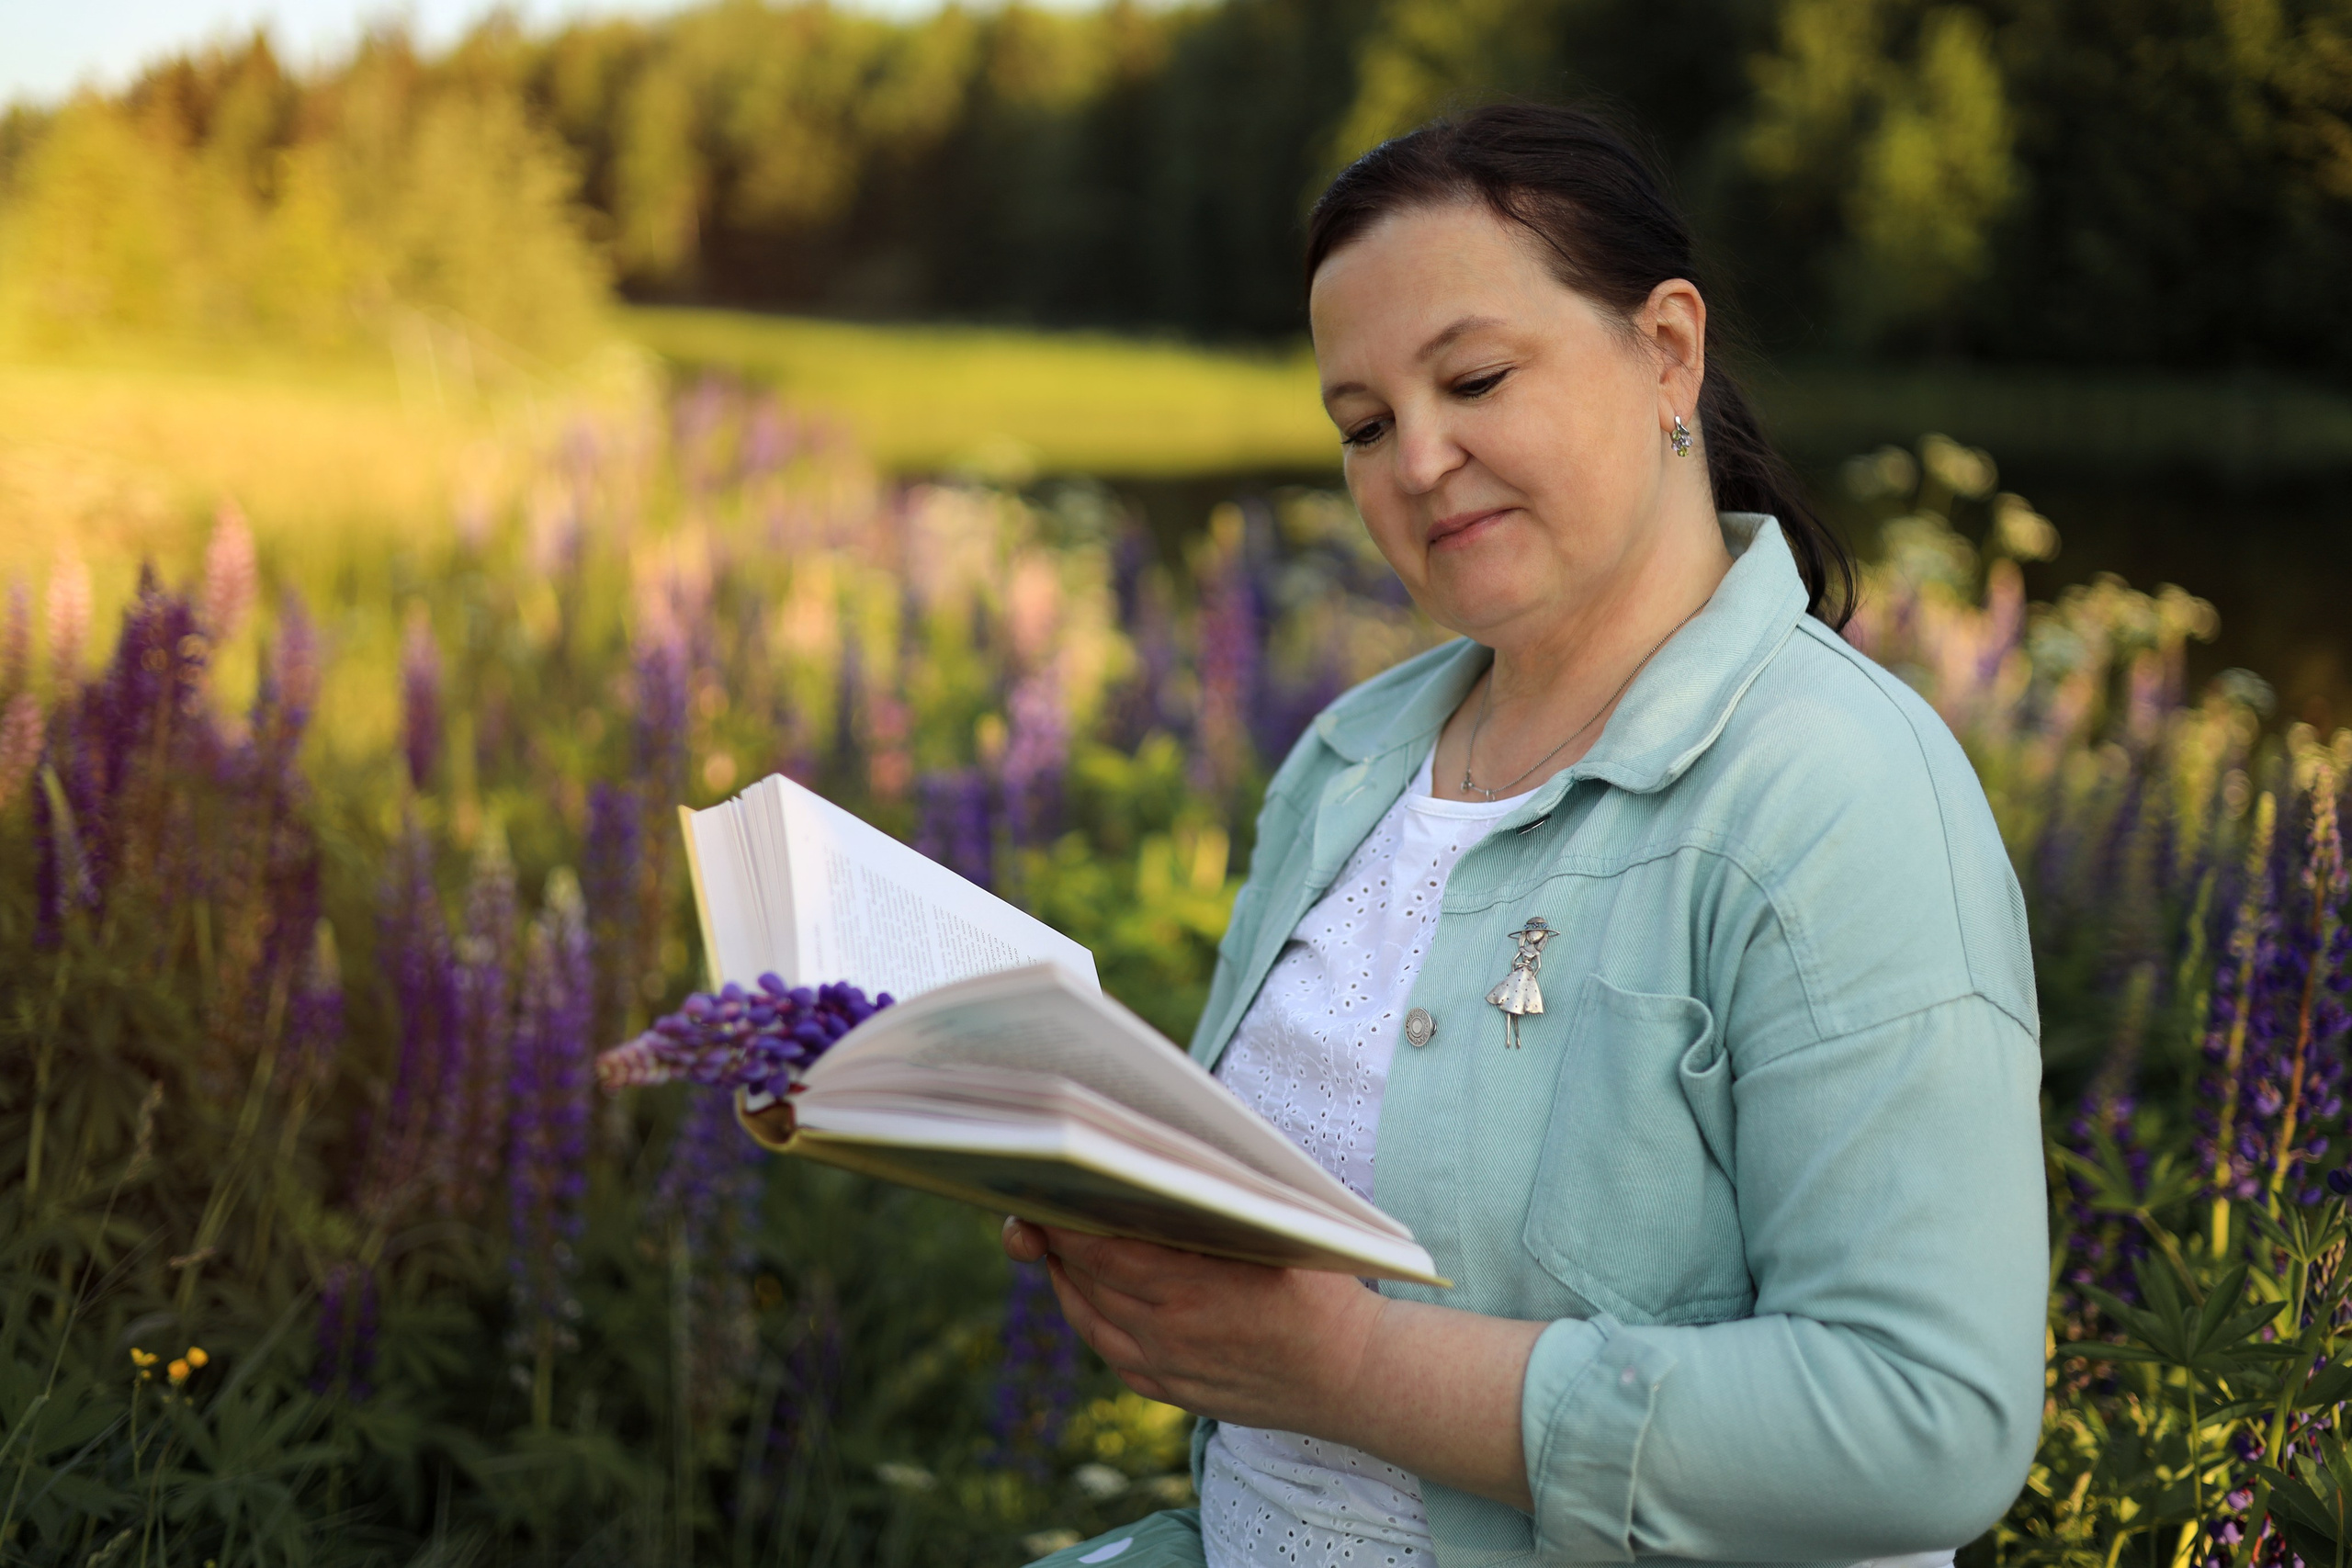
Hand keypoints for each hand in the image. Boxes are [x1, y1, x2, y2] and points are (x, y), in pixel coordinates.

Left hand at [1000, 1217, 1385, 1431]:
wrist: (1356, 1376)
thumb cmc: (1325, 1289)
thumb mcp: (1281, 1230)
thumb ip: (1222, 1201)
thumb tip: (1160, 1161)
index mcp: (1194, 1288)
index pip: (1102, 1250)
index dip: (1064, 1222)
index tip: (1042, 1190)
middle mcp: (1171, 1333)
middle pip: (1087, 1280)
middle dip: (1057, 1242)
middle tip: (1037, 1205)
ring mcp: (1170, 1369)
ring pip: (1091, 1319)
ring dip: (1066, 1280)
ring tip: (1055, 1245)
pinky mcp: (1175, 1392)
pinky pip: (1112, 1354)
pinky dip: (1090, 1319)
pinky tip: (1086, 1293)